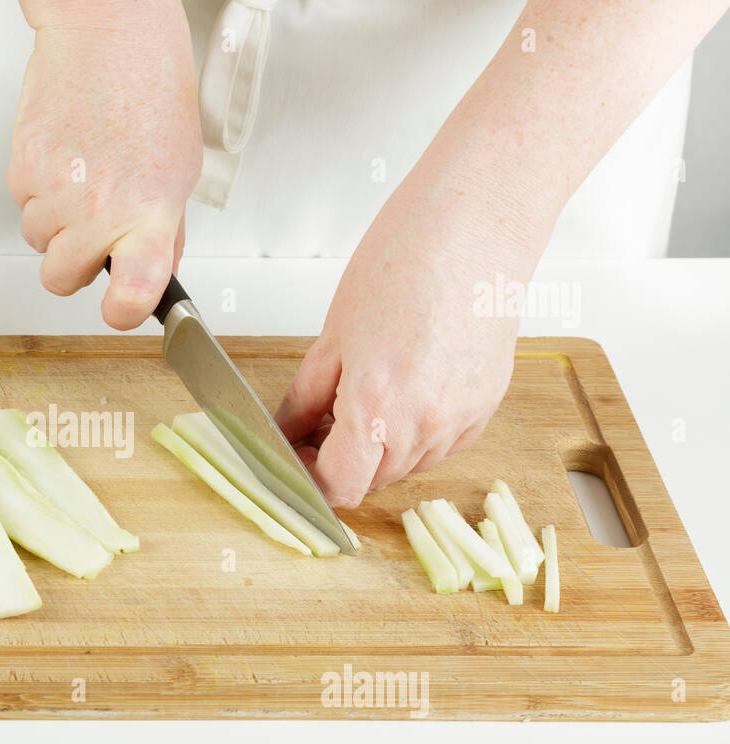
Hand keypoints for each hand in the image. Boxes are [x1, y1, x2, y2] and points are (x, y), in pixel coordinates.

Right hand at [9, 0, 201, 329]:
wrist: (109, 32)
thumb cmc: (149, 90)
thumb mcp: (178, 168)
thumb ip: (163, 231)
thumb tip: (152, 276)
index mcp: (150, 211)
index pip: (136, 287)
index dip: (123, 311)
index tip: (119, 310)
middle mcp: (101, 206)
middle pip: (60, 279)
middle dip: (71, 263)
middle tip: (93, 228)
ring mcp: (57, 189)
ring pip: (37, 242)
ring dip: (54, 222)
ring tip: (82, 174)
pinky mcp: (23, 166)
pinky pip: (21, 204)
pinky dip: (37, 189)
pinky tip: (64, 155)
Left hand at [274, 170, 540, 508]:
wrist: (476, 228)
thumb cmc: (404, 263)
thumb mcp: (332, 336)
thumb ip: (306, 397)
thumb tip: (284, 430)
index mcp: (376, 408)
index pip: (338, 488)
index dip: (309, 480)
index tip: (295, 456)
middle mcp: (423, 425)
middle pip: (370, 481)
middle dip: (338, 462)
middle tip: (316, 424)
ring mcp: (460, 420)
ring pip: (406, 466)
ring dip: (376, 452)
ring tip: (358, 401)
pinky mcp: (485, 407)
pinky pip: (440, 444)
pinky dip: (413, 435)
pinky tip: (400, 394)